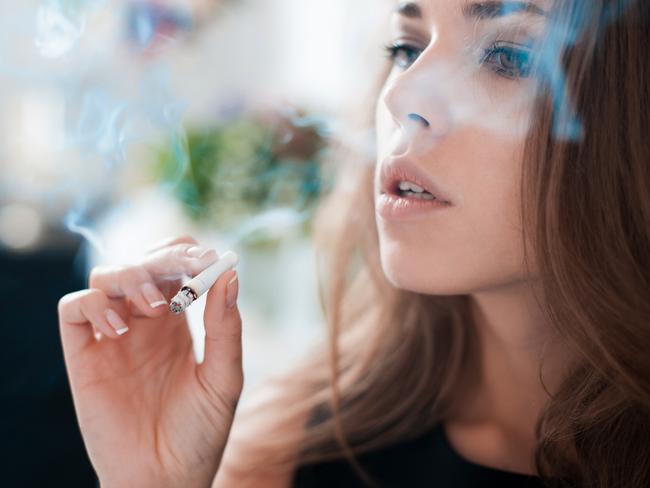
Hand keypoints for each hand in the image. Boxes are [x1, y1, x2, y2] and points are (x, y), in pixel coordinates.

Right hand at [58, 236, 242, 487]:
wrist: (166, 479)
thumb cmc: (200, 432)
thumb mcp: (224, 378)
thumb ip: (226, 327)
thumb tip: (230, 274)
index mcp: (180, 322)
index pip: (177, 264)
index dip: (189, 253)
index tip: (208, 259)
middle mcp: (144, 322)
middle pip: (143, 261)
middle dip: (164, 257)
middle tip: (186, 269)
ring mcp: (113, 336)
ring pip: (107, 275)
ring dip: (132, 276)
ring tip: (155, 309)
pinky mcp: (84, 355)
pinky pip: (74, 308)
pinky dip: (93, 304)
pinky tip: (119, 330)